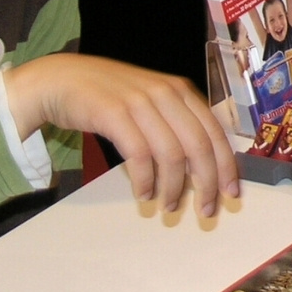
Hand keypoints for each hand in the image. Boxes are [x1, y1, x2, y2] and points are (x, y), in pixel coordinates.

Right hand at [3, 54, 240, 216]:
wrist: (59, 79)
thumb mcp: (152, 104)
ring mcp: (139, 101)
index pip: (216, 133)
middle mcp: (165, 93)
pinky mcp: (113, 112)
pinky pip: (139, 155)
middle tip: (206, 211)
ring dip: (173, 188)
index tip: (231, 194)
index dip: (227, 167)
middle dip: (207, 184)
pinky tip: (144, 195)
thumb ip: (177, 128)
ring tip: (168, 206)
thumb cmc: (109, 98)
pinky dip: (145, 181)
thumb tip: (203, 170)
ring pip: (171, 154)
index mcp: (181, 91)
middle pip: (199, 146)